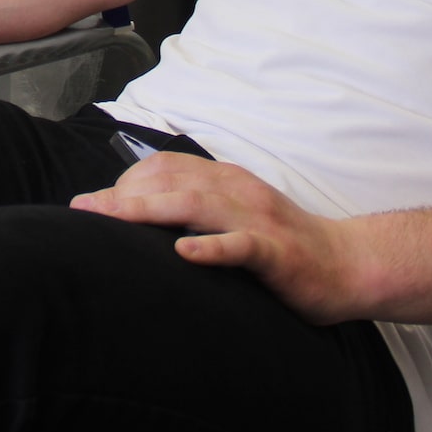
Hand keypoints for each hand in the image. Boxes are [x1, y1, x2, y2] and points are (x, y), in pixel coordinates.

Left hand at [70, 153, 364, 323]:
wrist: (348, 264)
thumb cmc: (282, 246)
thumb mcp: (234, 218)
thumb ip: (195, 211)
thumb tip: (138, 216)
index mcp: (224, 180)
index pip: (163, 168)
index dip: (124, 183)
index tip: (92, 206)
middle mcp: (236, 191)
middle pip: (169, 181)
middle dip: (122, 195)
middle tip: (82, 213)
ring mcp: (257, 219)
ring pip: (196, 205)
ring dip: (149, 211)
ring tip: (112, 219)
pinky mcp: (277, 252)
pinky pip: (241, 245)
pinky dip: (211, 247)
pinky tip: (184, 253)